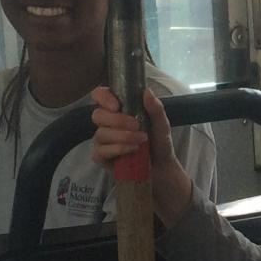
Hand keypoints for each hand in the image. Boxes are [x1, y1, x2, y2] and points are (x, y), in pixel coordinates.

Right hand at [91, 87, 193, 225]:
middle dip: (117, 120)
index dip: (103, 97)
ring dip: (122, 136)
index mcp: (118, 110)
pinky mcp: (101, 157)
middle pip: (97, 115)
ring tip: (141, 141)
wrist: (162, 169)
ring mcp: (102, 140)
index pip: (100, 95)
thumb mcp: (162, 125)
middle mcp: (106, 123)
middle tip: (137, 126)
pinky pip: (101, 151)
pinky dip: (117, 149)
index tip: (116, 105)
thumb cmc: (159, 143)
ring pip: (100, 134)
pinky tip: (132, 150)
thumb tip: (147, 91)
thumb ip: (155, 109)